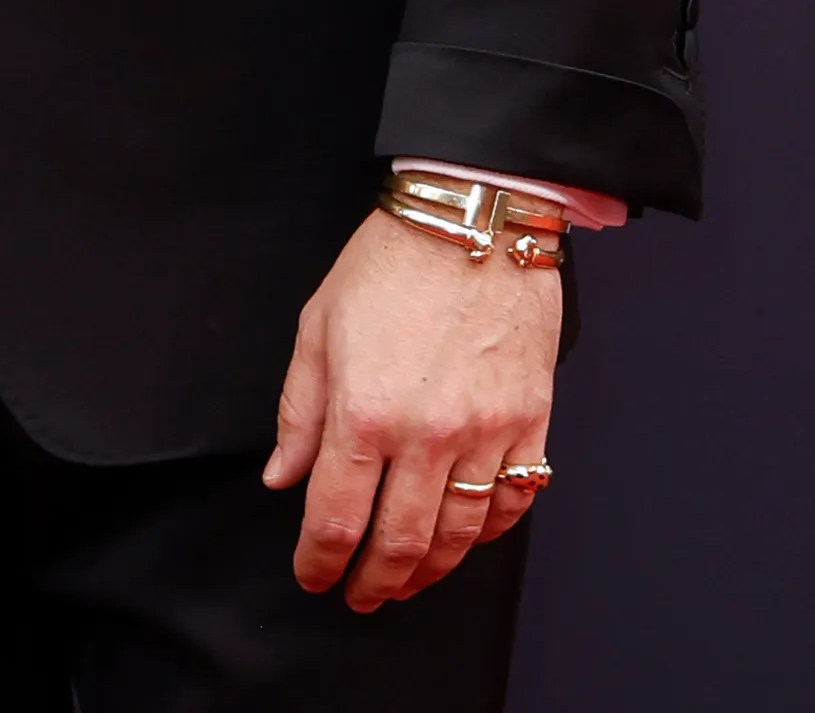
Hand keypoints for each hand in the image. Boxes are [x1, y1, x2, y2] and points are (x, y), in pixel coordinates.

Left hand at [263, 209, 559, 610]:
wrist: (474, 219)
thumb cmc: (390, 263)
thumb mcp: (317, 328)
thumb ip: (299, 413)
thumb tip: (283, 477)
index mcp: (365, 412)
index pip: (337, 517)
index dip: (321, 560)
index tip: (314, 576)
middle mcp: (429, 435)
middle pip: (401, 541)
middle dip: (375, 581)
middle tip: (360, 596)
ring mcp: (488, 433)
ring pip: (461, 534)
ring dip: (431, 571)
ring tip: (407, 581)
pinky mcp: (531, 421)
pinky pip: (515, 499)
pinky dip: (490, 532)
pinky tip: (468, 539)